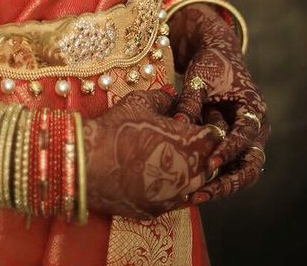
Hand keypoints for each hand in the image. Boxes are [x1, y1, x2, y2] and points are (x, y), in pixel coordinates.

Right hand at [84, 87, 222, 219]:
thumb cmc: (117, 129)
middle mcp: (190, 174)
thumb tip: (173, 95)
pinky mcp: (159, 211)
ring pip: (197, 185)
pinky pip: (176, 200)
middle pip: (211, 163)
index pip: (217, 135)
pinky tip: (159, 175)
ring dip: (191, 171)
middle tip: (188, 138)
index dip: (211, 125)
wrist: (88, 165)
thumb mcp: (140, 103)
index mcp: (190, 144)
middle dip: (203, 151)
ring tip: (173, 157)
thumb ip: (163, 98)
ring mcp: (175, 196)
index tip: (203, 120)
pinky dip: (173, 188)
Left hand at [168, 4, 269, 204]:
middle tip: (203, 193)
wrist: (217, 55)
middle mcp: (256, 128)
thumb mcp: (199, 79)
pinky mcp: (235, 144)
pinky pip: (230, 167)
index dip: (229, 149)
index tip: (210, 163)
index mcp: (254, 108)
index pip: (245, 135)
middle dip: (229, 182)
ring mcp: (248, 139)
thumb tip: (177, 125)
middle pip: (251, 164)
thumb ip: (191, 102)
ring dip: (222, 185)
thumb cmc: (210, 64)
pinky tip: (192, 189)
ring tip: (194, 197)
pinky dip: (216, 178)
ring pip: (242, 171)